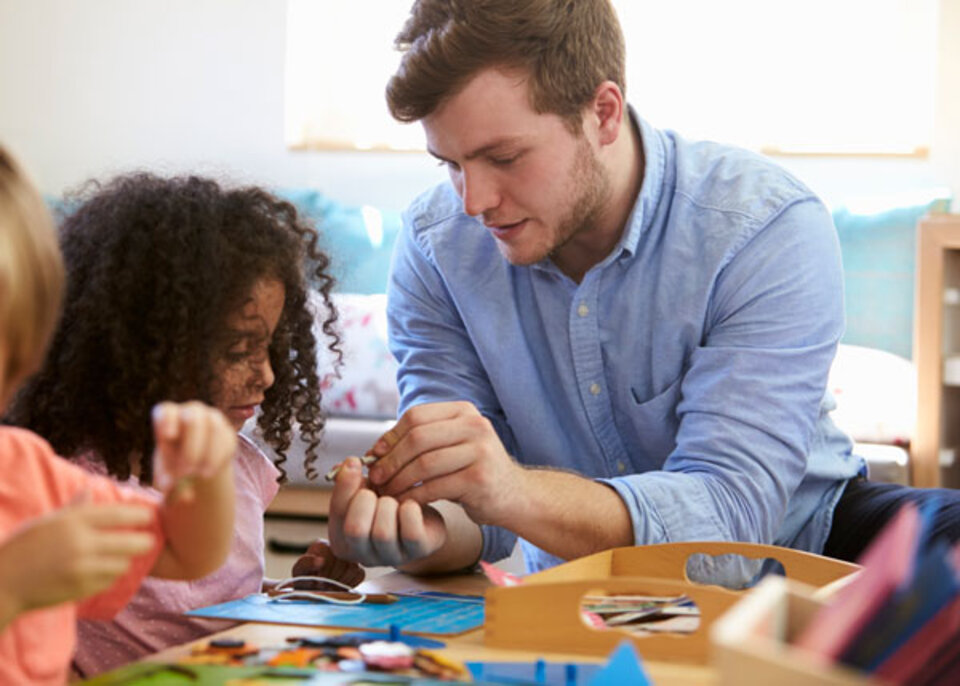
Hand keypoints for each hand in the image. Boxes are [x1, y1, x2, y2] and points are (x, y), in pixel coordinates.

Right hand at [0, 497, 154, 626]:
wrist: (2, 582)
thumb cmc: (24, 548)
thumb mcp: (47, 522)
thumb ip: (74, 508)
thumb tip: (89, 489)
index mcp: (72, 522)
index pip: (117, 515)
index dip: (138, 515)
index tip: (149, 516)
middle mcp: (80, 544)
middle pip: (129, 542)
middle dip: (143, 542)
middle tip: (149, 541)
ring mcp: (81, 569)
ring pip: (121, 564)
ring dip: (123, 561)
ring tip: (120, 558)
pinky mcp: (80, 590)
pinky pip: (107, 582)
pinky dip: (108, 577)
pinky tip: (100, 573)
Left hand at [151, 401, 236, 502]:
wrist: (194, 465)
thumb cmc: (172, 466)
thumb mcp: (164, 475)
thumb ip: (168, 483)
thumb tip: (185, 496)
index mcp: (168, 418)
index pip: (167, 411)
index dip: (167, 420)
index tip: (169, 436)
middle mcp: (190, 413)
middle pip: (192, 418)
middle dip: (191, 445)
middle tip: (187, 471)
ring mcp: (211, 419)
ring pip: (214, 427)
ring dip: (208, 453)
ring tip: (201, 475)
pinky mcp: (227, 431)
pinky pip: (227, 440)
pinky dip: (219, 458)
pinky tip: (210, 471)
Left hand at [290, 539, 364, 588]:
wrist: (311, 592)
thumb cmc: (303, 580)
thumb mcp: (299, 572)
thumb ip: (305, 564)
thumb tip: (321, 561)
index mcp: (321, 546)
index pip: (329, 553)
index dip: (325, 571)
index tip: (319, 582)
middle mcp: (337, 548)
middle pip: (342, 561)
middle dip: (333, 578)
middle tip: (325, 587)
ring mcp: (349, 558)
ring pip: (353, 567)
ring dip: (342, 581)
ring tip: (332, 588)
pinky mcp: (357, 568)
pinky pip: (360, 574)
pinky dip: (351, 583)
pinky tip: (340, 587)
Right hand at [328, 456, 446, 567]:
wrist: (421, 519)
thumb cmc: (386, 505)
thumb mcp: (364, 489)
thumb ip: (350, 479)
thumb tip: (348, 465)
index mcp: (343, 540)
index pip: (337, 513)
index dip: (345, 485)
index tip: (354, 462)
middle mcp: (363, 555)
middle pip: (355, 529)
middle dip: (365, 500)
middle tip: (375, 491)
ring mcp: (391, 557)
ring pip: (382, 533)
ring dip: (389, 506)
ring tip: (394, 500)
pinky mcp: (417, 551)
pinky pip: (411, 534)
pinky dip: (410, 511)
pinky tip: (410, 505)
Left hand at [365, 401, 524, 525]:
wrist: (513, 495)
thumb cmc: (472, 470)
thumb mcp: (452, 445)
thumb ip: (421, 441)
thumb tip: (375, 451)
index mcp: (464, 411)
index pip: (416, 416)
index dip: (390, 436)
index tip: (374, 456)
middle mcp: (475, 425)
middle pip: (418, 438)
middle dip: (390, 460)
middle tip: (374, 478)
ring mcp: (480, 451)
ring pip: (424, 464)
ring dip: (398, 480)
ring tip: (386, 493)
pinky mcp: (479, 479)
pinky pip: (434, 487)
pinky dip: (413, 497)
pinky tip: (404, 504)